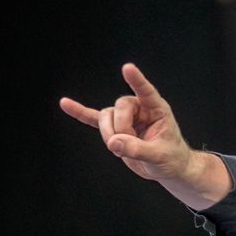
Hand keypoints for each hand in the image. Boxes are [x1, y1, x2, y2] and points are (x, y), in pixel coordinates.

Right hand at [59, 63, 230, 207]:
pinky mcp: (115, 128)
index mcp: (156, 109)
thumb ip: (137, 149)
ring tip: (119, 148)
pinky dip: (81, 113)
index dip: (137, 81)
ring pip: (106, 116)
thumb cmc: (170, 158)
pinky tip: (65, 104)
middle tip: (127, 146)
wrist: (166, 167)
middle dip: (120, 128)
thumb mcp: (158, 156)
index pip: (146, 91)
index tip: (127, 68)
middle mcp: (140, 108)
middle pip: (119, 107)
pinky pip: (94, 119)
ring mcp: (125, 117)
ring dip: (108, 133)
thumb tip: (113, 142)